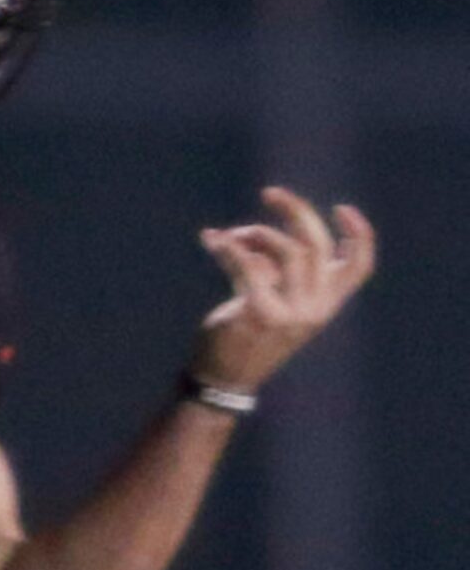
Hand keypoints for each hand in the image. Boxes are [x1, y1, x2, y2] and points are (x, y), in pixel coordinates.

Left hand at [192, 186, 376, 391]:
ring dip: (253, 233)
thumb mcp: (275, 298)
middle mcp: (316, 309)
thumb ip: (277, 269)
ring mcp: (292, 314)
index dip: (360, 236)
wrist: (225, 376)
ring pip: (286, 249)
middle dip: (295, 210)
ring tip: (228, 238)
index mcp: (326, 304)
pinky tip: (208, 239)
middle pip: (316, 245)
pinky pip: (249, 264)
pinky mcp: (261, 314)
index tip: (342, 208)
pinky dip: (227, 246)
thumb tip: (256, 236)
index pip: (358, 268)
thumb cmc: (248, 331)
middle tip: (270, 193)